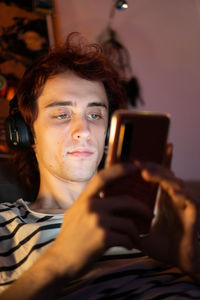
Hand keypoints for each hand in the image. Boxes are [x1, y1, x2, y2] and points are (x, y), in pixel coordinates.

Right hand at [48, 163, 152, 278]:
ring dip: (135, 233)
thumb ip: (89, 203)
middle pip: (125, 200)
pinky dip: (130, 243)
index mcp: (84, 200)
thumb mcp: (75, 213)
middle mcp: (91, 207)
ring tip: (134, 238)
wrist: (60, 261)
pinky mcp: (103, 237)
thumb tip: (103, 194)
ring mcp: (97, 221)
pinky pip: (126, 238)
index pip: (102, 177)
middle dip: (141, 207)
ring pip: (128, 223)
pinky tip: (128, 246)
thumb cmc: (70, 238)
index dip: (119, 169)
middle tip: (150, 213)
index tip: (133, 166)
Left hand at [137, 162, 199, 280]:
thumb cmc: (164, 246)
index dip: (150, 166)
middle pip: (167, 175)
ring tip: (146, 174)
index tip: (133, 161)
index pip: (159, 177)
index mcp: (164, 199)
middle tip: (137, 164)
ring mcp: (184, 206)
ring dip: (163, 177)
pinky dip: (182, 195)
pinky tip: (171, 192)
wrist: (180, 263)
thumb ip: (130, 224)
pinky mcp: (193, 216)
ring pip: (177, 184)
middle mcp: (175, 199)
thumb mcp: (141, 233)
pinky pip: (191, 202)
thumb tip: (111, 219)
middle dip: (152, 168)